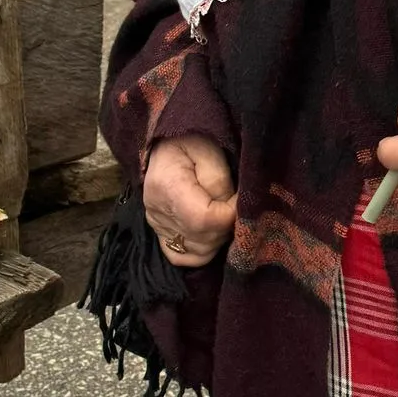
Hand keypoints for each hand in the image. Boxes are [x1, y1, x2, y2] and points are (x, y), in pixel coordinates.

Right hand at [143, 135, 236, 266]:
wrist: (164, 142)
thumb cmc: (189, 139)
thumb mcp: (208, 149)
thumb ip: (220, 181)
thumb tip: (231, 210)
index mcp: (167, 186)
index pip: (203, 220)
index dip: (230, 214)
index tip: (240, 198)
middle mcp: (157, 211)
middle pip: (202, 239)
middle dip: (227, 226)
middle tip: (233, 204)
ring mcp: (157, 224)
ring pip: (197, 252)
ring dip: (218, 238)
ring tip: (223, 214)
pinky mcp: (160, 230)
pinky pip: (182, 256)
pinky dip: (202, 250)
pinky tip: (211, 232)